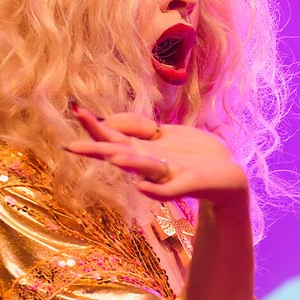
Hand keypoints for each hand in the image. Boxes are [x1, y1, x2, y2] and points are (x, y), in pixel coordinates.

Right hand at [65, 103, 246, 203]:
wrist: (227, 174)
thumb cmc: (193, 153)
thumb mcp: (163, 134)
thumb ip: (137, 128)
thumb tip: (110, 120)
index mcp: (141, 150)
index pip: (111, 137)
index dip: (94, 125)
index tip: (75, 110)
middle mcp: (148, 163)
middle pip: (119, 154)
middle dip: (97, 149)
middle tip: (71, 146)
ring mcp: (167, 174)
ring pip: (142, 169)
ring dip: (127, 164)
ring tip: (112, 158)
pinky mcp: (188, 183)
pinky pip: (169, 190)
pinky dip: (155, 190)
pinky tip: (142, 186)